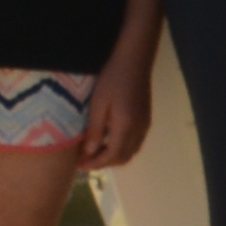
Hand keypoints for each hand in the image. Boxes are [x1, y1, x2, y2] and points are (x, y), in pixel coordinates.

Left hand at [83, 45, 155, 169]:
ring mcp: (144, 125)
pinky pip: (135, 142)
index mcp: (126, 127)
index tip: (79, 165)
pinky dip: (121, 148)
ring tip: (95, 152)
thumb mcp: (98, 104)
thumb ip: (95, 130)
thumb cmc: (112, 79)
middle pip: (123, 158)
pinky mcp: (146, 119)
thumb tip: (90, 152)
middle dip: (104, 163)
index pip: (111, 156)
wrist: (134, 60)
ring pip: (130, 151)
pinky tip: (109, 140)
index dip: (95, 163)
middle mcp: (139, 130)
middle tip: (85, 160)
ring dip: (113, 156)